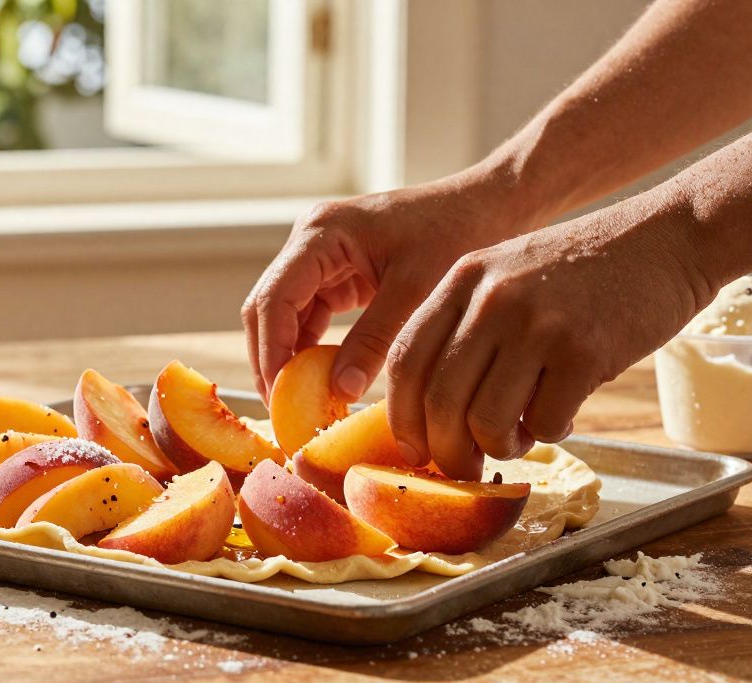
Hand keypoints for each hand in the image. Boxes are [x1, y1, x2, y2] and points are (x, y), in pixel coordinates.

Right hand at [243, 164, 535, 406]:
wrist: (486, 205)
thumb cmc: (456, 233)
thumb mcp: (415, 291)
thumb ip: (374, 340)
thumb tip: (340, 391)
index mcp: (321, 233)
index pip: (273, 298)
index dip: (270, 350)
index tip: (280, 395)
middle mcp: (310, 241)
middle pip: (266, 307)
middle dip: (270, 358)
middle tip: (282, 408)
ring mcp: (320, 257)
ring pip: (282, 314)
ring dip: (286, 356)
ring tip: (299, 402)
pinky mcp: (336, 274)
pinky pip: (308, 315)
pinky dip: (309, 348)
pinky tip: (322, 380)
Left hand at [385, 194, 714, 479]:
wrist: (668, 238)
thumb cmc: (585, 270)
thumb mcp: (507, 273)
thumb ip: (466, 325)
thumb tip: (432, 411)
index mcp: (463, 279)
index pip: (406, 359)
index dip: (402, 415)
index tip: (413, 447)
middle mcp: (491, 300)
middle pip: (440, 401)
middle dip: (446, 451)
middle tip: (464, 467)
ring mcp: (537, 324)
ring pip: (487, 422)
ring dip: (500, 447)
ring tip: (520, 437)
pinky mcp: (584, 351)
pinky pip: (545, 423)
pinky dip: (549, 434)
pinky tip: (564, 416)